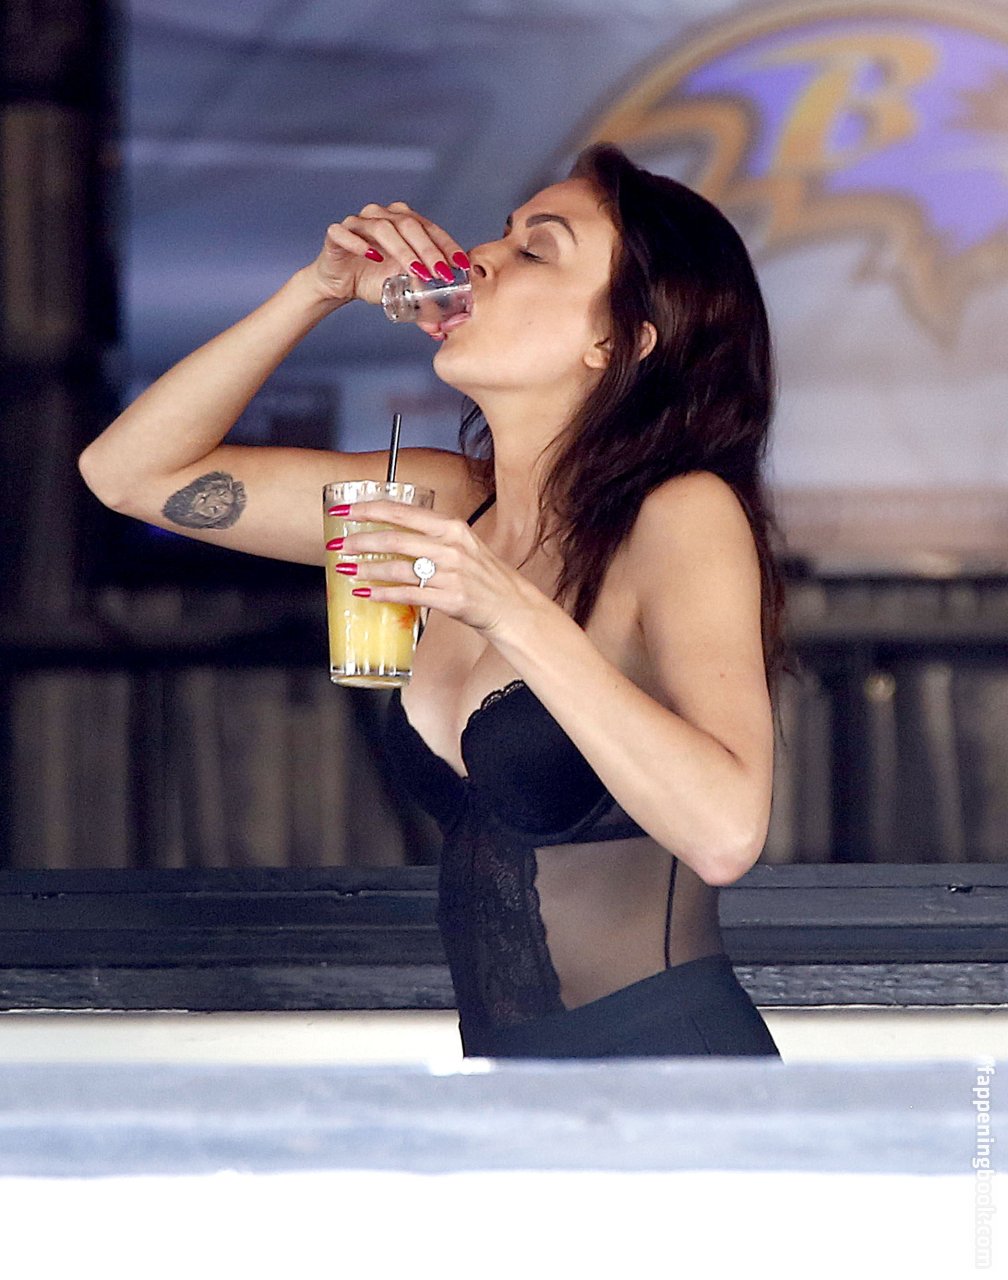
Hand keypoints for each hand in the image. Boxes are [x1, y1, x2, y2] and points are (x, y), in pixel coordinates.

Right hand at [307, 201, 470, 334]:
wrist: (341, 282)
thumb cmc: (373, 278)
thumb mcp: (402, 289)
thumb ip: (422, 302)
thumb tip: (439, 329)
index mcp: (403, 221)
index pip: (430, 228)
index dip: (447, 245)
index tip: (460, 265)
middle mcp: (382, 215)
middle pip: (409, 225)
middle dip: (428, 250)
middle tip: (440, 273)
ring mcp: (358, 222)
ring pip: (382, 228)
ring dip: (402, 250)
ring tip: (415, 271)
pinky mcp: (336, 234)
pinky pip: (345, 233)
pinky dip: (359, 244)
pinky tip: (373, 257)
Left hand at [333, 499, 536, 634]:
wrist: (511, 606)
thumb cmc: (484, 576)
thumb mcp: (463, 545)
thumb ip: (431, 537)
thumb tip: (392, 534)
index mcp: (452, 528)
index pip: (403, 512)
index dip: (370, 510)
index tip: (346, 510)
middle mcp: (451, 548)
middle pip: (395, 539)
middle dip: (360, 541)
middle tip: (338, 545)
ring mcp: (451, 574)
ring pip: (398, 569)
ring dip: (367, 570)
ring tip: (347, 570)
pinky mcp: (450, 599)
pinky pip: (408, 595)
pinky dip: (384, 594)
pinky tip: (368, 594)